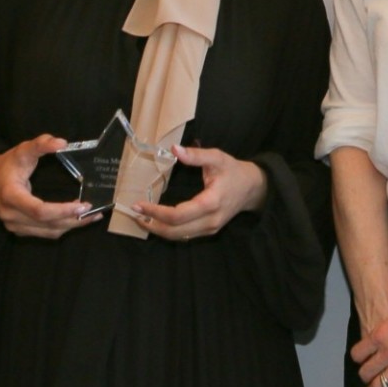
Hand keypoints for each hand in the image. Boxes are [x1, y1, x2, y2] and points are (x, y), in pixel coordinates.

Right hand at [0, 135, 101, 238]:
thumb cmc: (7, 165)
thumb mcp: (22, 150)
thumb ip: (40, 144)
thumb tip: (62, 142)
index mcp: (10, 196)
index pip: (39, 210)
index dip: (62, 210)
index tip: (83, 204)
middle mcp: (11, 215)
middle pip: (48, 224)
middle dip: (74, 219)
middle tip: (95, 212)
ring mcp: (14, 226)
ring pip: (49, 232)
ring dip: (72, 226)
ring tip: (91, 216)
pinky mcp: (20, 231)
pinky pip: (45, 233)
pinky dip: (62, 227)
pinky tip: (76, 219)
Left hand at [130, 145, 265, 240]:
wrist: (253, 188)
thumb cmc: (234, 171)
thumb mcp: (218, 158)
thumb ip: (196, 155)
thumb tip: (175, 149)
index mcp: (211, 203)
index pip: (177, 215)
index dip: (156, 212)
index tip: (139, 204)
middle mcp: (210, 221)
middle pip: (174, 231)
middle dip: (151, 223)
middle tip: (133, 213)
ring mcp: (210, 229)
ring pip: (178, 236)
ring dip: (157, 229)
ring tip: (140, 218)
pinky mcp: (209, 231)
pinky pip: (184, 235)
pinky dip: (168, 231)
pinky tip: (156, 222)